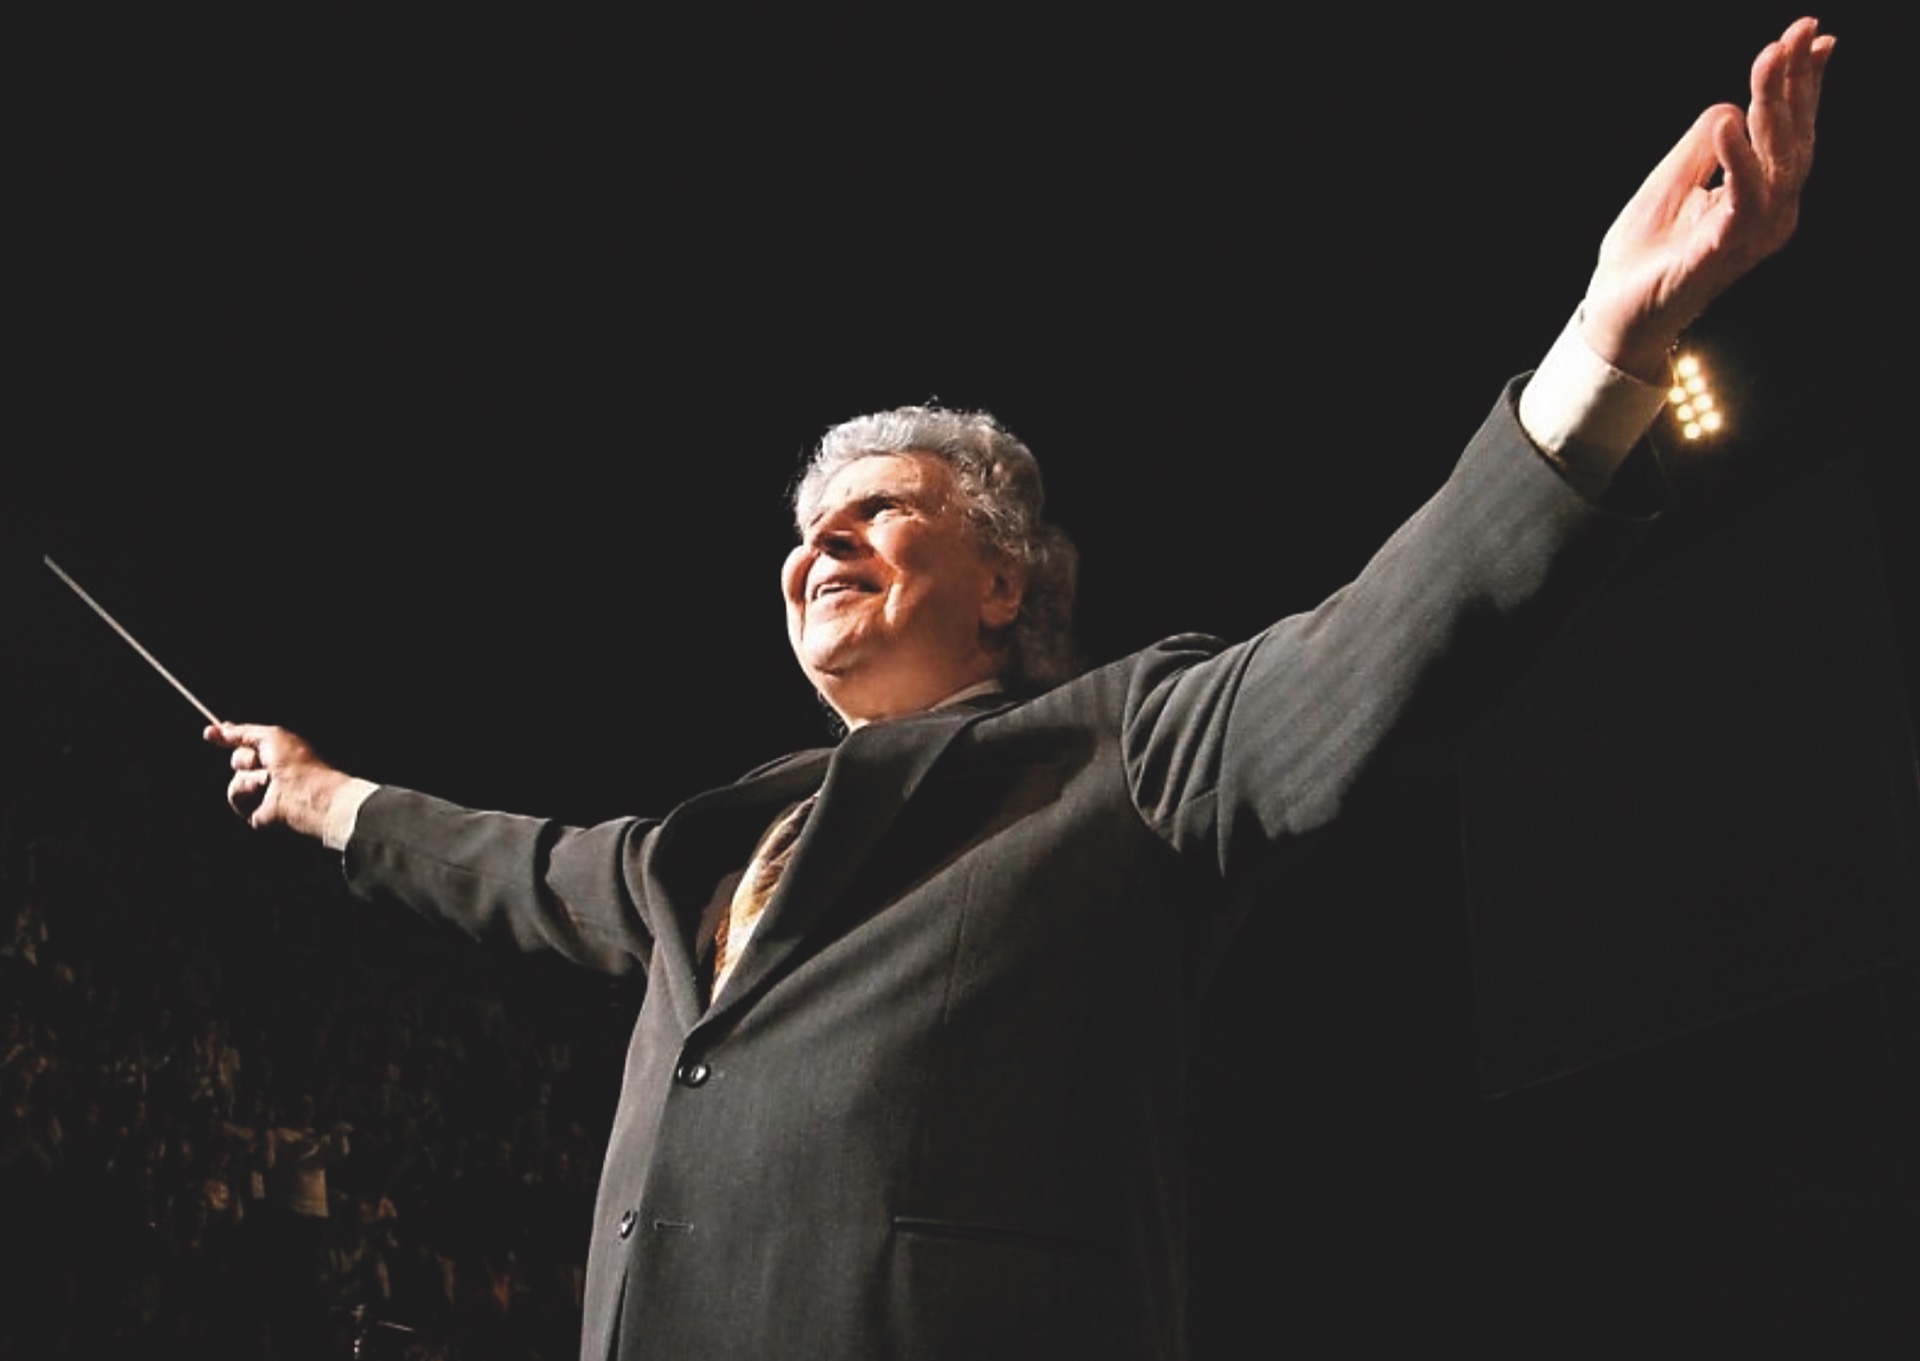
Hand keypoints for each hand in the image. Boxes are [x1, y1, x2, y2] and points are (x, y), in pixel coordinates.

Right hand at [204, 722, 349, 838]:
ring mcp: (263, 793)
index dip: (229, 737)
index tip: (209, 732)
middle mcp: (270, 773)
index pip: (248, 744)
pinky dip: (246, 791)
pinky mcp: (255, 810)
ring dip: (247, 776)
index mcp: (278, 754)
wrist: (304, 791)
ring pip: (235, 779)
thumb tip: (216, 728)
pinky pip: (235, 796)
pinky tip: (262, 792)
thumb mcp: (269, 736)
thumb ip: (242, 732)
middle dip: (244, 757)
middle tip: (261, 760)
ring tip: (268, 780)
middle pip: (237, 759)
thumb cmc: (295, 761)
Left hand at [1581, 17, 1834, 381]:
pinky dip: (1738, 160)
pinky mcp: (1721, 253)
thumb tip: (1731, 105)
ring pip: (1779, 164)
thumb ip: (1703, 144)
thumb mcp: (1671, 182)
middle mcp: (1767, 214)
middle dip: (1794, 83)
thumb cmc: (1644, 253)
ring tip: (1765, 63)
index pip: (1788, 130)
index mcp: (1757, 195)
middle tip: (1793, 35)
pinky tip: (1730, 122)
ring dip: (1774, 109)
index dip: (1802, 81)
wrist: (1612, 312)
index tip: (1808, 32)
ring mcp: (1749, 236)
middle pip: (1792, 140)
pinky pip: (1742, 202)